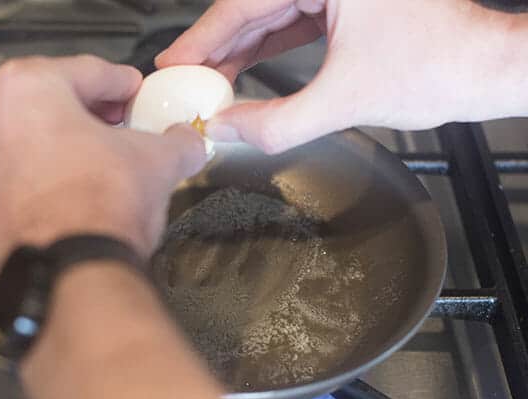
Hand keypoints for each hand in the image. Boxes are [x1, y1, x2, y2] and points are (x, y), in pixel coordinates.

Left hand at [0, 55, 204, 276]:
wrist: (67, 273)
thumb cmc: (96, 208)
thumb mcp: (158, 160)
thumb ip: (178, 141)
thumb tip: (186, 143)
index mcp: (28, 88)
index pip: (88, 71)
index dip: (120, 82)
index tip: (131, 89)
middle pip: (50, 99)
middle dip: (89, 109)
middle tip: (118, 120)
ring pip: (29, 135)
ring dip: (64, 140)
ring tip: (98, 156)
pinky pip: (17, 172)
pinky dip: (44, 173)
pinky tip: (73, 189)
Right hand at [156, 0, 527, 152]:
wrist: (482, 69)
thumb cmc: (440, 65)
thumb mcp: (345, 100)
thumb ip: (278, 122)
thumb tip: (230, 129)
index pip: (243, 4)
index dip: (202, 37)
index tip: (174, 61)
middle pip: (250, 8)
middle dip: (215, 47)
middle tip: (184, 78)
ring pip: (269, 16)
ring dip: (238, 50)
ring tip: (208, 82)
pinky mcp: (345, 5)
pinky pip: (291, 24)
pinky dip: (266, 49)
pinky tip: (244, 71)